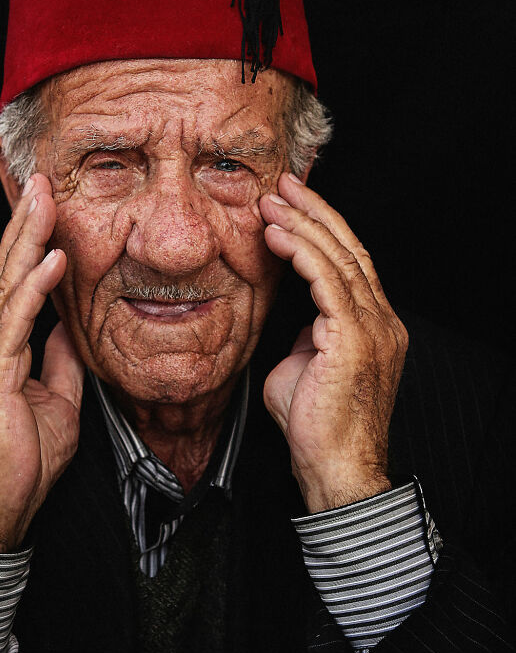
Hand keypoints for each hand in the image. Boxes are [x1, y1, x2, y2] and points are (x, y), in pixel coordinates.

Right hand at [0, 174, 83, 550]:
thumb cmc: (21, 461)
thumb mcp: (55, 400)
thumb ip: (59, 359)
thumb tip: (71, 325)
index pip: (9, 287)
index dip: (25, 246)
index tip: (43, 209)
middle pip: (2, 274)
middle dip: (22, 226)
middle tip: (38, 181)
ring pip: (4, 287)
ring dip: (26, 240)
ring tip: (43, 197)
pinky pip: (14, 323)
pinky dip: (34, 288)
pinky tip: (51, 258)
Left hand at [259, 173, 407, 512]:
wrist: (334, 468)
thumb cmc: (315, 427)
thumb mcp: (303, 369)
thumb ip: (302, 337)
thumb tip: (292, 321)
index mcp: (373, 326)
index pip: (350, 263)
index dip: (323, 229)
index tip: (292, 205)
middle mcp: (380, 321)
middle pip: (350, 249)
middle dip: (315, 212)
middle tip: (283, 184)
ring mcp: (373, 328)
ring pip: (340, 258)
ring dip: (303, 224)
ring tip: (272, 200)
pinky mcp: (354, 338)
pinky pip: (327, 281)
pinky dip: (302, 252)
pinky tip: (277, 234)